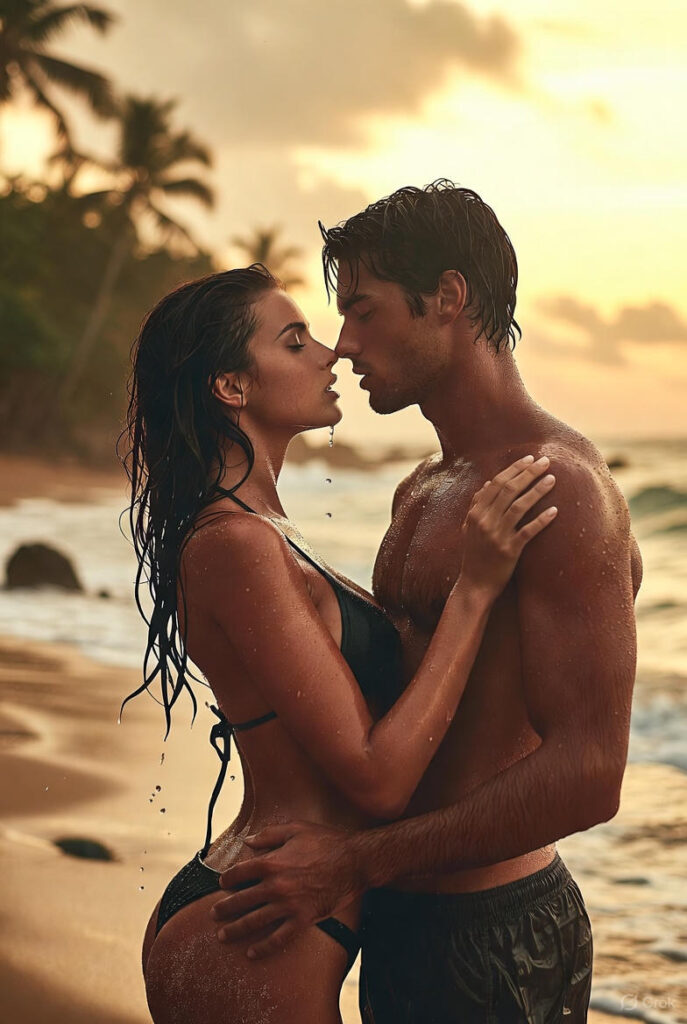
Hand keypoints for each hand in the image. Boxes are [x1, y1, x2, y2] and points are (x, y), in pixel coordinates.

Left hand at [210, 821, 363, 958]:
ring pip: (254, 922)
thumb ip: (269, 834)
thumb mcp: (296, 828)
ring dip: (235, 930)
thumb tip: (248, 841)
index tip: (222, 884)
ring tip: (222, 935)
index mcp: (271, 862)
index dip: (227, 879)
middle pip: (241, 900)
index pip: (239, 873)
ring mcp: (288, 905)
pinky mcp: (302, 919)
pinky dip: (263, 948)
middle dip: (224, 908)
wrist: (354, 861)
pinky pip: (278, 938)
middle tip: (214, 914)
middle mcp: (275, 885)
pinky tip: (251, 953)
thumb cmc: (326, 841)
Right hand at [459, 454, 556, 597]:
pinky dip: (541, 520)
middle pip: (509, 490)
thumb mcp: (469, 527)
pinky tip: (555, 511)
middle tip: (546, 461)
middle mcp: (485, 521)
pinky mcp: (509, 551)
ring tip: (552, 479)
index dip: (514, 469)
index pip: (496, 483)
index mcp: (476, 513)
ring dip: (537, 490)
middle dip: (528, 473)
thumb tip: (488, 483)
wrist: (475, 584)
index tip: (530, 458)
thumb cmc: (474, 555)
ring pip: (519, 507)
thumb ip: (477, 505)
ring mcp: (497, 536)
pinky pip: (528, 532)